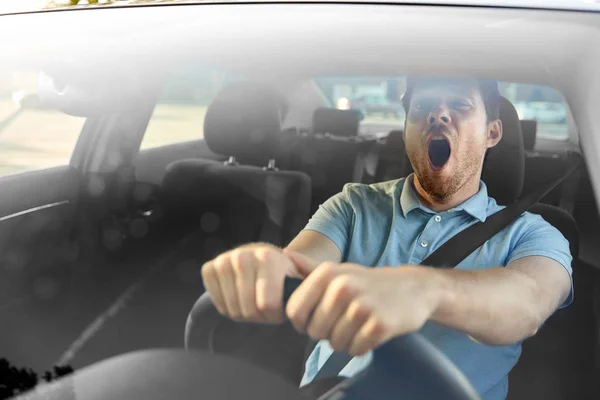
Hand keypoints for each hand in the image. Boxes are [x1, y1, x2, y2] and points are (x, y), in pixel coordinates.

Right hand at [201, 244, 313, 322]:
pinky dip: (229, 307)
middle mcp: (243, 256)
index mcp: (268, 258)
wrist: (261, 257)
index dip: (275, 316)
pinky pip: (218, 304)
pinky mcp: (209, 268)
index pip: (266, 306)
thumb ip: (309, 278)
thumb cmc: (283, 273)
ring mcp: (224, 261)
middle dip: (260, 316)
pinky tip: (240, 296)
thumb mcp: (301, 276)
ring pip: (232, 310)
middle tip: (267, 306)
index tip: (281, 308)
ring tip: (255, 300)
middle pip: (248, 311)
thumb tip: (300, 272)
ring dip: (245, 314)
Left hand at [284, 250, 444, 355]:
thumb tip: (284, 256)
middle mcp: (342, 287)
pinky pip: (355, 350)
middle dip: (326, 334)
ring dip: (344, 341)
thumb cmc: (368, 282)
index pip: (295, 311)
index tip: (314, 321)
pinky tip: (369, 332)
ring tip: (357, 326)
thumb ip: (309, 269)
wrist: (413, 288)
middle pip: (314, 331)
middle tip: (343, 323)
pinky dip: (361, 347)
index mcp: (327, 273)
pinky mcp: (379, 325)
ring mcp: (361, 306)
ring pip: (335, 343)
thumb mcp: (339, 271)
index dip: (302, 322)